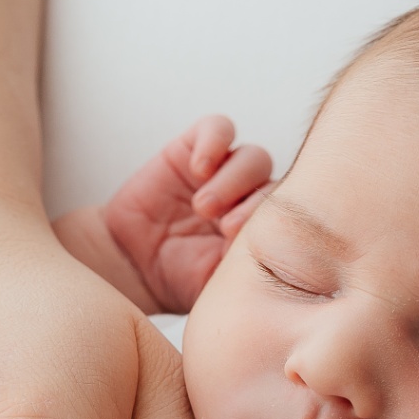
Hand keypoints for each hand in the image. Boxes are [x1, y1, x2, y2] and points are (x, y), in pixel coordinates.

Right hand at [96, 116, 271, 313]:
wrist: (129, 266)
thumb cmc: (176, 281)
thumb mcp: (219, 289)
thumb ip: (249, 274)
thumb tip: (277, 272)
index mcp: (261, 232)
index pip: (288, 215)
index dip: (272, 223)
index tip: (239, 242)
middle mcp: (247, 199)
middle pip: (274, 184)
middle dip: (250, 204)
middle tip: (224, 227)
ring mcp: (222, 173)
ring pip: (252, 157)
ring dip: (232, 180)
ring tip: (203, 206)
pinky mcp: (193, 150)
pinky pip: (218, 129)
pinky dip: (213, 142)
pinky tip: (198, 167)